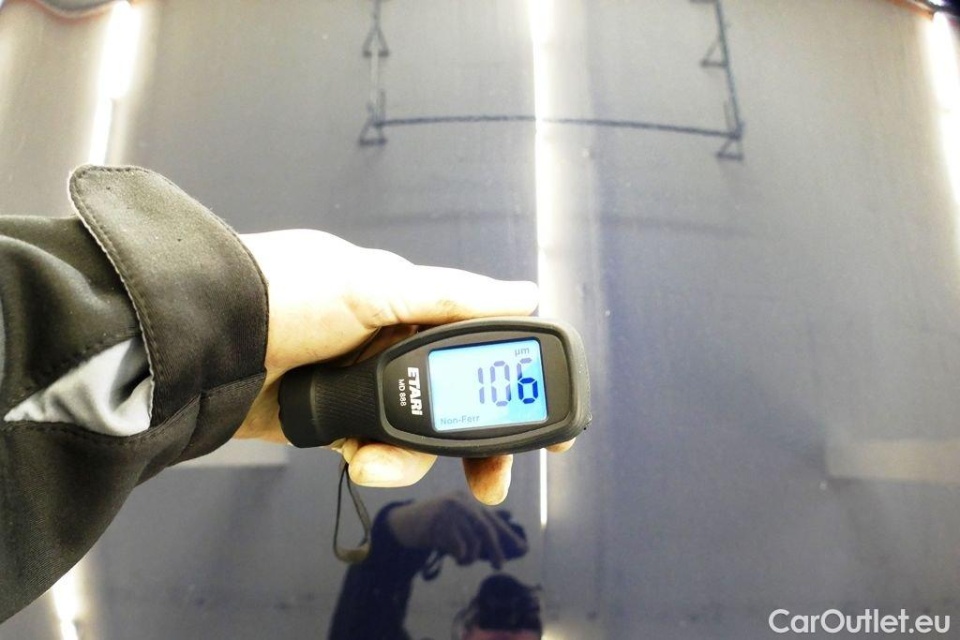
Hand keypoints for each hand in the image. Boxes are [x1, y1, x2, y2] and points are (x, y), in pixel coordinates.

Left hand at [235, 230, 572, 503]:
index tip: (545, 421)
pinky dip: (376, 463)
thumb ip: (453, 297)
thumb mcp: (375, 286)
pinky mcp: (338, 423)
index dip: (514, 382)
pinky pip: (376, 453)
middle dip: (477, 444)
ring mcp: (368, 388)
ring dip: (412, 458)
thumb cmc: (287, 293)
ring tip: (379, 459)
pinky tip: (357, 459)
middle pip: (458, 403)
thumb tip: (526, 294)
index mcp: (411, 308)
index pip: (481, 346)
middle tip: (493, 478)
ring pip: (419, 437)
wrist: (208, 343)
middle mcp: (394, 347)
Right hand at [386, 492, 527, 569]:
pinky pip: (458, 546)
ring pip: (472, 540)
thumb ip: (475, 529)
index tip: (523, 550)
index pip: (493, 519)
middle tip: (499, 566)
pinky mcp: (437, 523)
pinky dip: (460, 556)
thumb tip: (500, 546)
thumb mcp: (455, 522)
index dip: (509, 535)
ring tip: (463, 561)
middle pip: (486, 529)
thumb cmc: (432, 526)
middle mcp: (461, 503)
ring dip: (470, 557)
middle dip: (496, 550)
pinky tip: (456, 558)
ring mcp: (449, 512)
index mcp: (468, 501)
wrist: (402, 523)